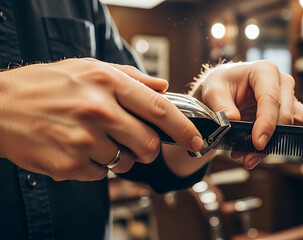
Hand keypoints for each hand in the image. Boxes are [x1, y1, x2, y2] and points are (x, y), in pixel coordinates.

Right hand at [0, 58, 203, 180]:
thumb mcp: (88, 68)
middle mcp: (98, 110)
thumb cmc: (45, 85)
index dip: (185, 129)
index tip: (196, 141)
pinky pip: (102, 174)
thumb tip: (164, 87)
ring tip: (96, 140)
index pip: (160, 110)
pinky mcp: (70, 165)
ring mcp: (84, 140)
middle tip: (133, 140)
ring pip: (126, 162)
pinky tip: (77, 148)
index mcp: (107, 83)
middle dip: (147, 147)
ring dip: (119, 156)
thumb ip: (131, 77)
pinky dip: (96, 165)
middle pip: (148, 144)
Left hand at [190, 60, 302, 168]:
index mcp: (264, 71)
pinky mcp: (289, 111)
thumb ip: (221, 106)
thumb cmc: (221, 85)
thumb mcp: (213, 90)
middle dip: (268, 139)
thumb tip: (234, 122)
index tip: (258, 143)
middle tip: (247, 158)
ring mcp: (288, 97)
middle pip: (284, 115)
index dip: (266, 123)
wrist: (224, 89)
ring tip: (252, 160)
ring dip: (277, 145)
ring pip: (292, 124)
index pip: (270, 99)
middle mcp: (282, 82)